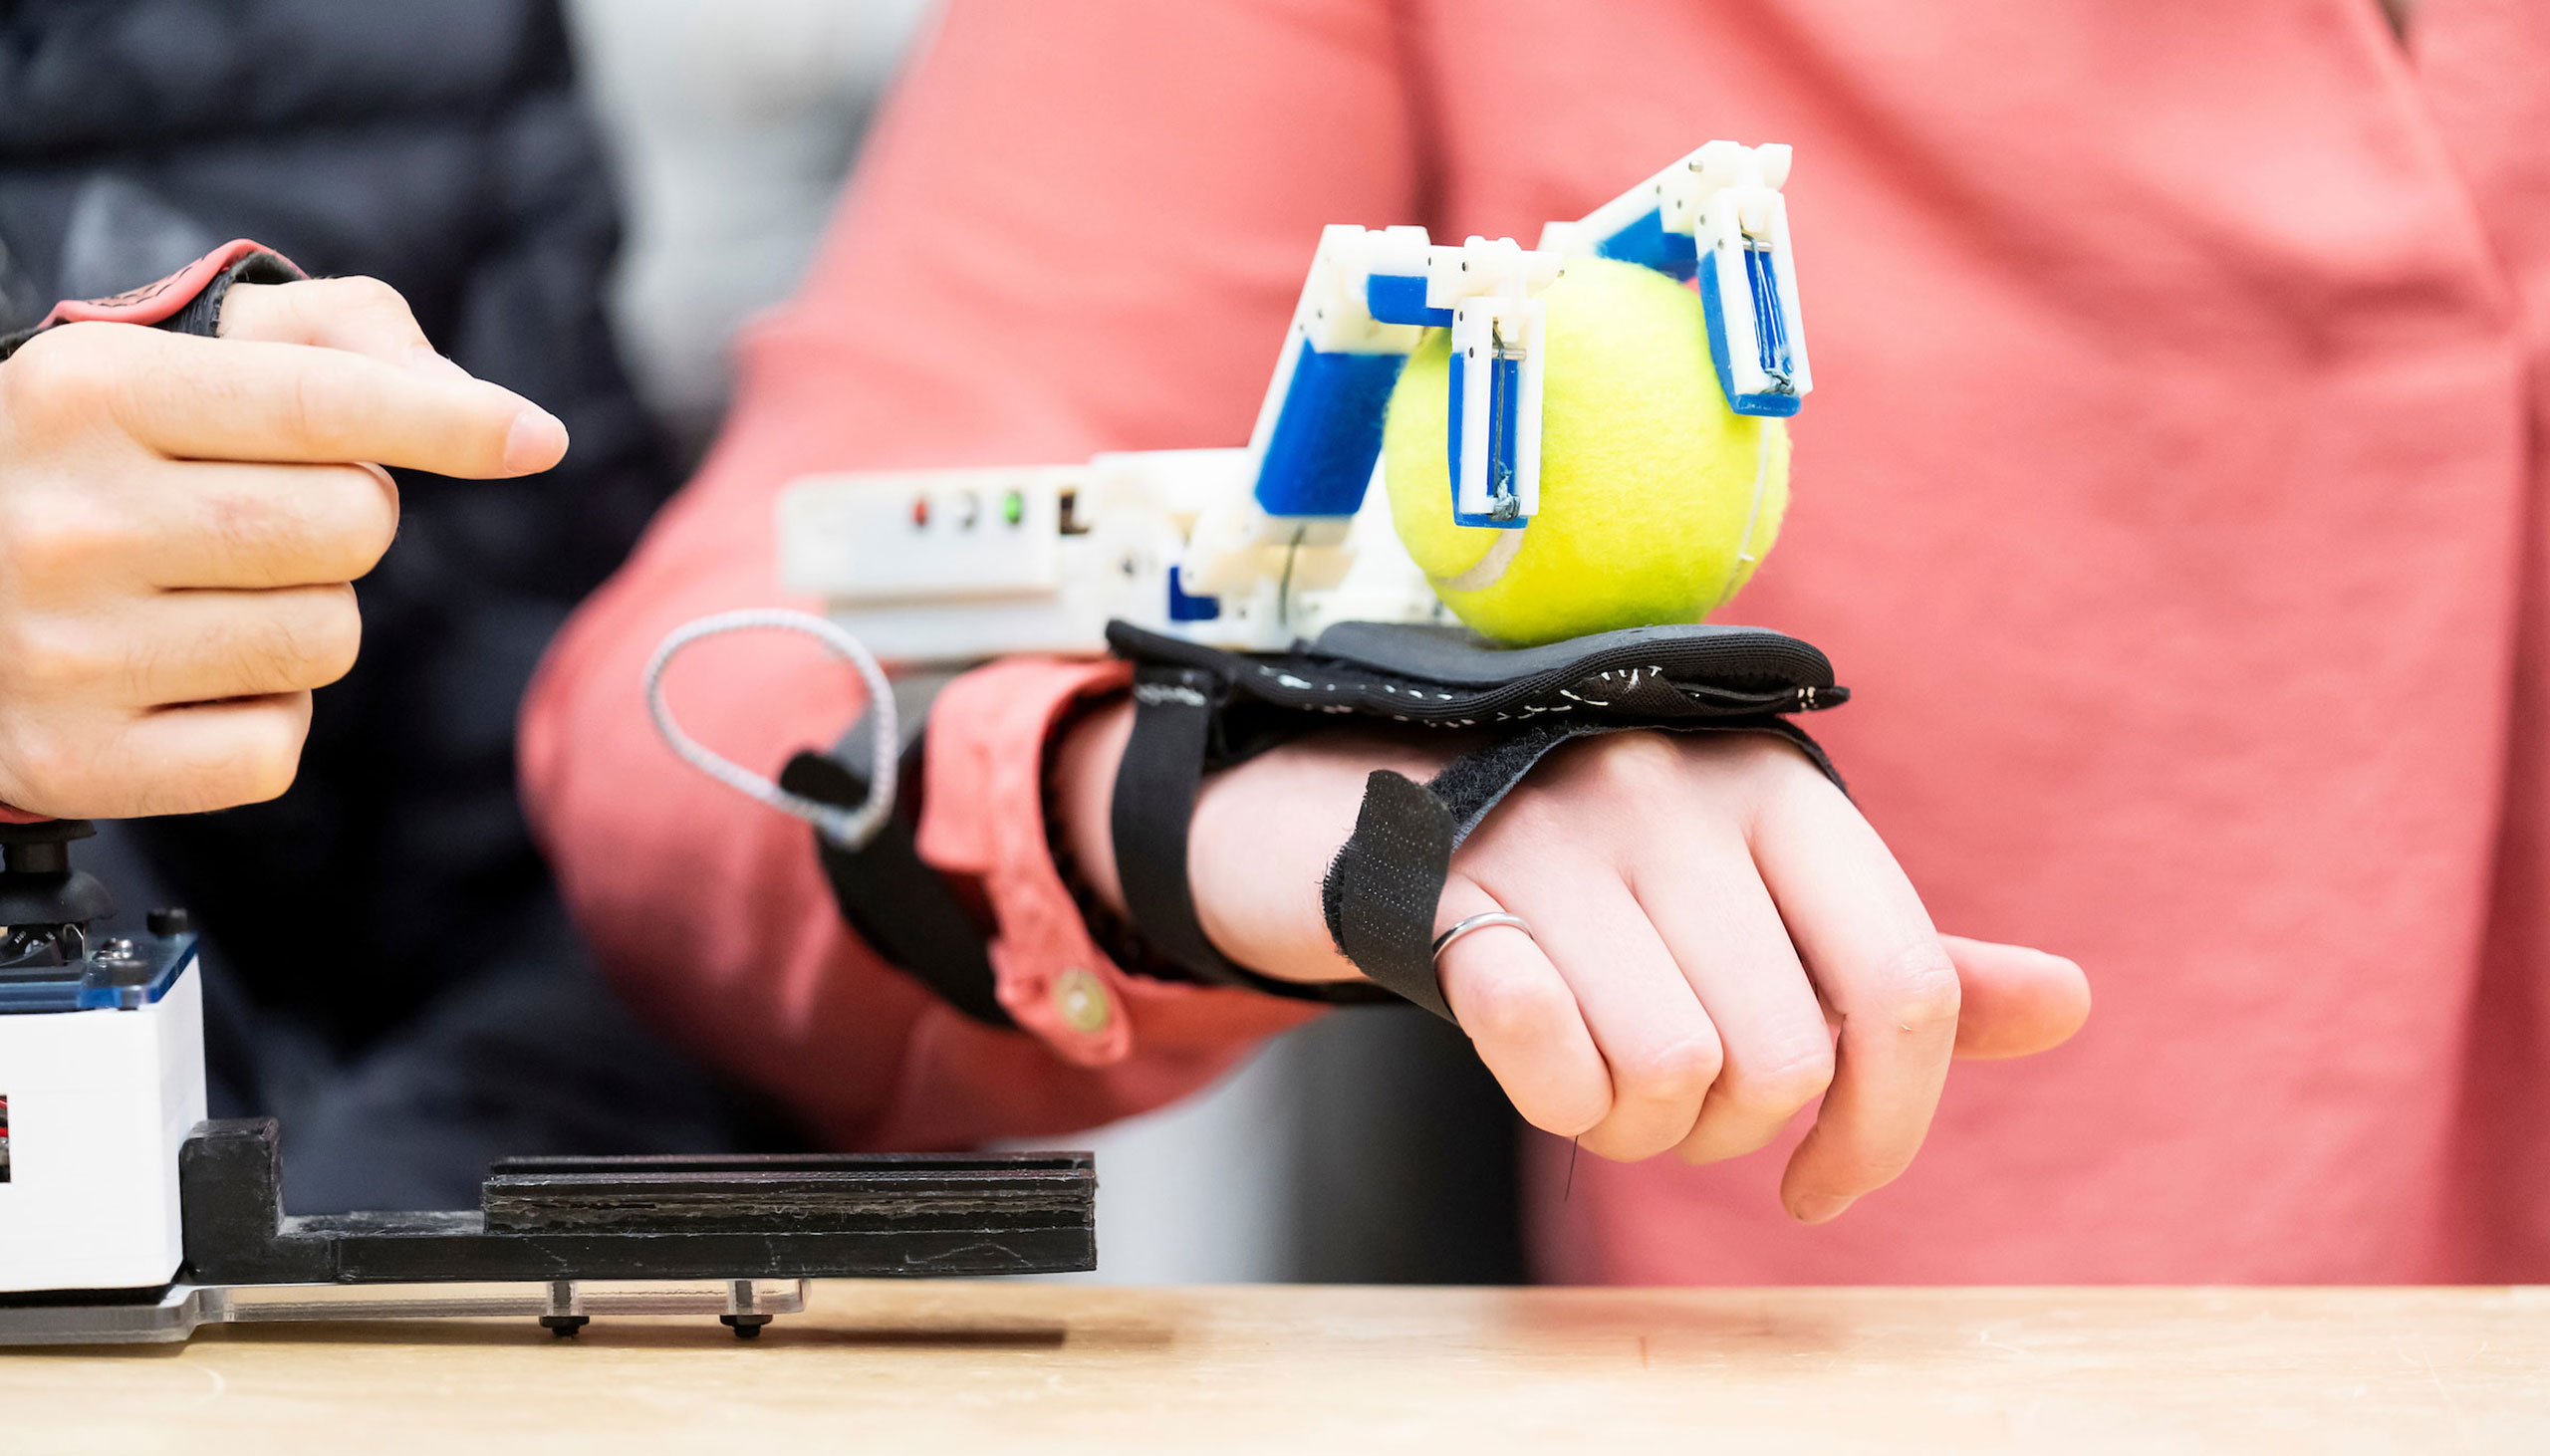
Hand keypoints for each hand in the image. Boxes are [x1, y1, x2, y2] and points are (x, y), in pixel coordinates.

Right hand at [0, 277, 568, 816]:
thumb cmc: (91, 455)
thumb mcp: (177, 354)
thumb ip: (338, 340)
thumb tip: (485, 412)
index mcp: (87, 391)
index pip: (322, 407)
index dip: (449, 425)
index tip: (535, 437)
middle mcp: (67, 520)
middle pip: (352, 527)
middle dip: (347, 515)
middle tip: (255, 512)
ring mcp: (64, 651)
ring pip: (327, 639)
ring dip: (306, 616)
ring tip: (204, 591)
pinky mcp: (79, 762)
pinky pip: (276, 749)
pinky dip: (261, 719)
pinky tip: (183, 677)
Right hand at [1054, 707, 2089, 1222]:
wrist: (1393, 793)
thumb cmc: (1616, 868)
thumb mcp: (1765, 892)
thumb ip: (1900, 961)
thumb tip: (2072, 1006)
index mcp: (1785, 794)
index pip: (1906, 989)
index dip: (1889, 1126)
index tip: (1829, 1184)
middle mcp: (1685, 795)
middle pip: (1784, 1061)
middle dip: (1738, 1137)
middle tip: (1683, 1112)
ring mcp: (1566, 836)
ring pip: (1672, 1078)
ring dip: (1639, 1131)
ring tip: (1607, 1084)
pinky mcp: (1460, 892)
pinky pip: (1550, 1055)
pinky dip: (1557, 1100)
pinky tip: (1547, 1073)